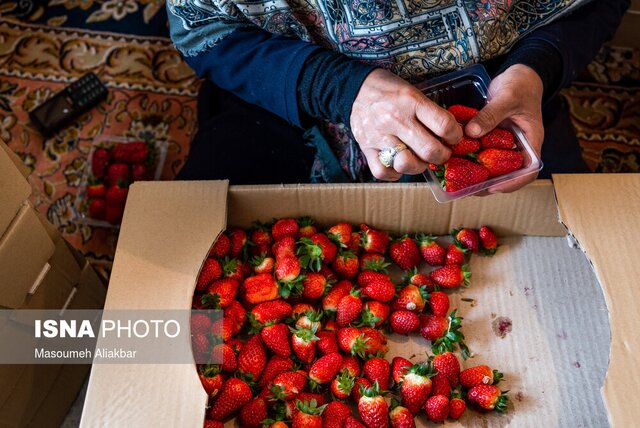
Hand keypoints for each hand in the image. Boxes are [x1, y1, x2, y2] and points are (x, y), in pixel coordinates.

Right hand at [350, 69, 461, 180]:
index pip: (444, 126)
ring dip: (419, 166)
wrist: (357, 88)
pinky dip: (394, 173)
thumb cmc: (391, 91)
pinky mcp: (366, 147)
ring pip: (407, 164)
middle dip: (442, 156)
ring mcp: (379, 135)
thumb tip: (451, 135)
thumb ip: (430, 113)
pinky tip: (399, 166)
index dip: (455, 136)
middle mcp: (395, 119)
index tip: (453, 137)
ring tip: (420, 160)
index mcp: (411, 100)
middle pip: (429, 150)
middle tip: (441, 153)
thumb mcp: (414, 92)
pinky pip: (383, 172)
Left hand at [466, 64, 543, 193]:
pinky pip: (482, 152)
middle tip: (466, 189)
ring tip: (456, 180)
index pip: (528, 171)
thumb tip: (471, 133)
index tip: (493, 187)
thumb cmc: (521, 84)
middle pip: (506, 174)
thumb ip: (490, 115)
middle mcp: (518, 147)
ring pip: (492, 166)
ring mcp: (505, 145)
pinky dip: (470, 158)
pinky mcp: (492, 139)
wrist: (520, 73)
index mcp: (531, 142)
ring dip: (475, 174)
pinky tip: (453, 161)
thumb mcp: (507, 97)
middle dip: (487, 184)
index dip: (512, 183)